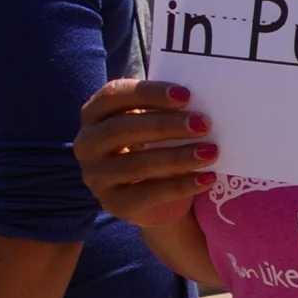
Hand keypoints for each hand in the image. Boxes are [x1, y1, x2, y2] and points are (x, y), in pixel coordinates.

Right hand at [74, 80, 218, 228]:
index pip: (114, 95)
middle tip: (203, 124)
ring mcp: (96, 176)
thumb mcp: (155, 123)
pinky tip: (207, 178)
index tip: (186, 95)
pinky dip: (181, 186)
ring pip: (136, 164)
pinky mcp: (113, 204)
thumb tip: (199, 102)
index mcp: (94, 113)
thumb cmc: (155, 145)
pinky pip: (148, 194)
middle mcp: (86, 144)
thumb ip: (166, 110)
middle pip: (122, 128)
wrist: (156, 198)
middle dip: (166, 125)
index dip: (148, 93)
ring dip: (178, 157)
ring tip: (211, 152)